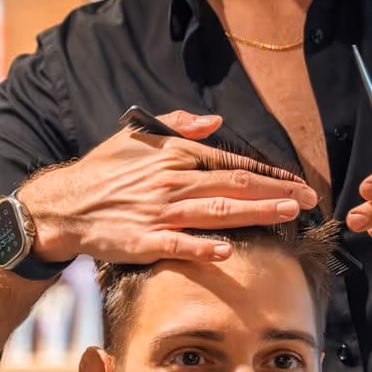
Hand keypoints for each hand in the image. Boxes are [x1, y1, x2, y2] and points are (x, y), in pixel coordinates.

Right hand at [18, 111, 317, 264]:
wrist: (63, 205)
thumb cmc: (103, 171)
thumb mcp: (138, 137)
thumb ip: (179, 124)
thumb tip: (216, 121)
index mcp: (175, 156)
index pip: (232, 163)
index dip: (268, 174)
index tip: (296, 183)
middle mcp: (172, 182)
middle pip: (234, 186)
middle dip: (276, 193)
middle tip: (308, 200)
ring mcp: (159, 212)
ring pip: (217, 211)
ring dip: (255, 213)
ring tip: (287, 215)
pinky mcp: (143, 241)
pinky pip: (178, 243)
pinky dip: (203, 246)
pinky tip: (228, 250)